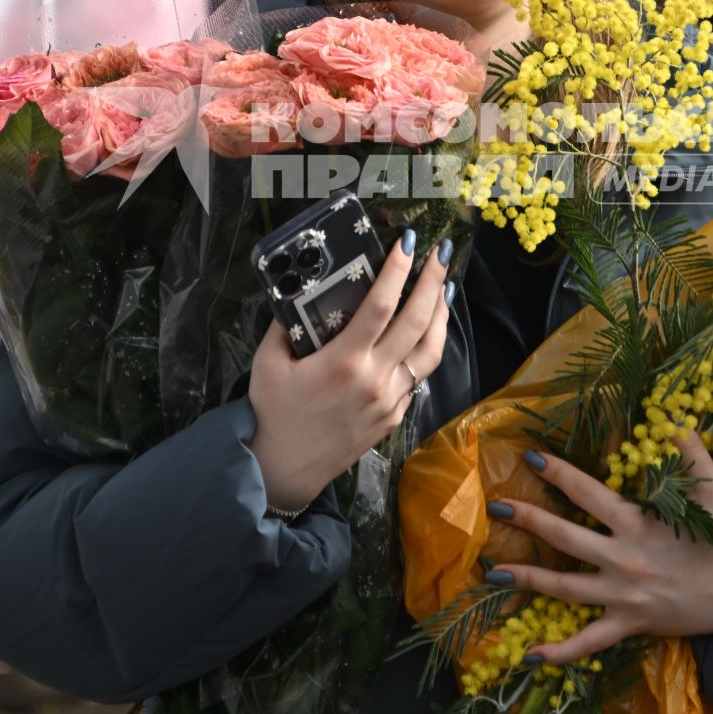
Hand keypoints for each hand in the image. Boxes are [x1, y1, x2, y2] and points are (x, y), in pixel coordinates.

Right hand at [247, 235, 451, 510]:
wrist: (285, 470)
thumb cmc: (274, 414)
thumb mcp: (267, 363)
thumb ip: (285, 326)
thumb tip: (301, 295)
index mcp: (344, 362)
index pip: (380, 306)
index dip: (397, 271)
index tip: (409, 243)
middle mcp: (375, 379)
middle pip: (417, 322)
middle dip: (432, 282)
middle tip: (441, 253)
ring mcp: (391, 400)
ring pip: (430, 351)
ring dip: (441, 316)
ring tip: (445, 287)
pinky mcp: (396, 416)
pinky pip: (418, 376)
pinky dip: (425, 348)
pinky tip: (424, 332)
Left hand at [484, 432, 712, 663]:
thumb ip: (692, 454)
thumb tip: (674, 420)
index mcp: (638, 525)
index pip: (588, 494)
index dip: (558, 474)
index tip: (529, 458)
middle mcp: (623, 560)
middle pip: (565, 537)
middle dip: (528, 521)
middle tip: (496, 507)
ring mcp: (623, 596)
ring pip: (565, 588)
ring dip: (528, 579)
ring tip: (492, 572)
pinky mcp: (630, 624)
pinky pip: (589, 642)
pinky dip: (561, 652)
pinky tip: (530, 656)